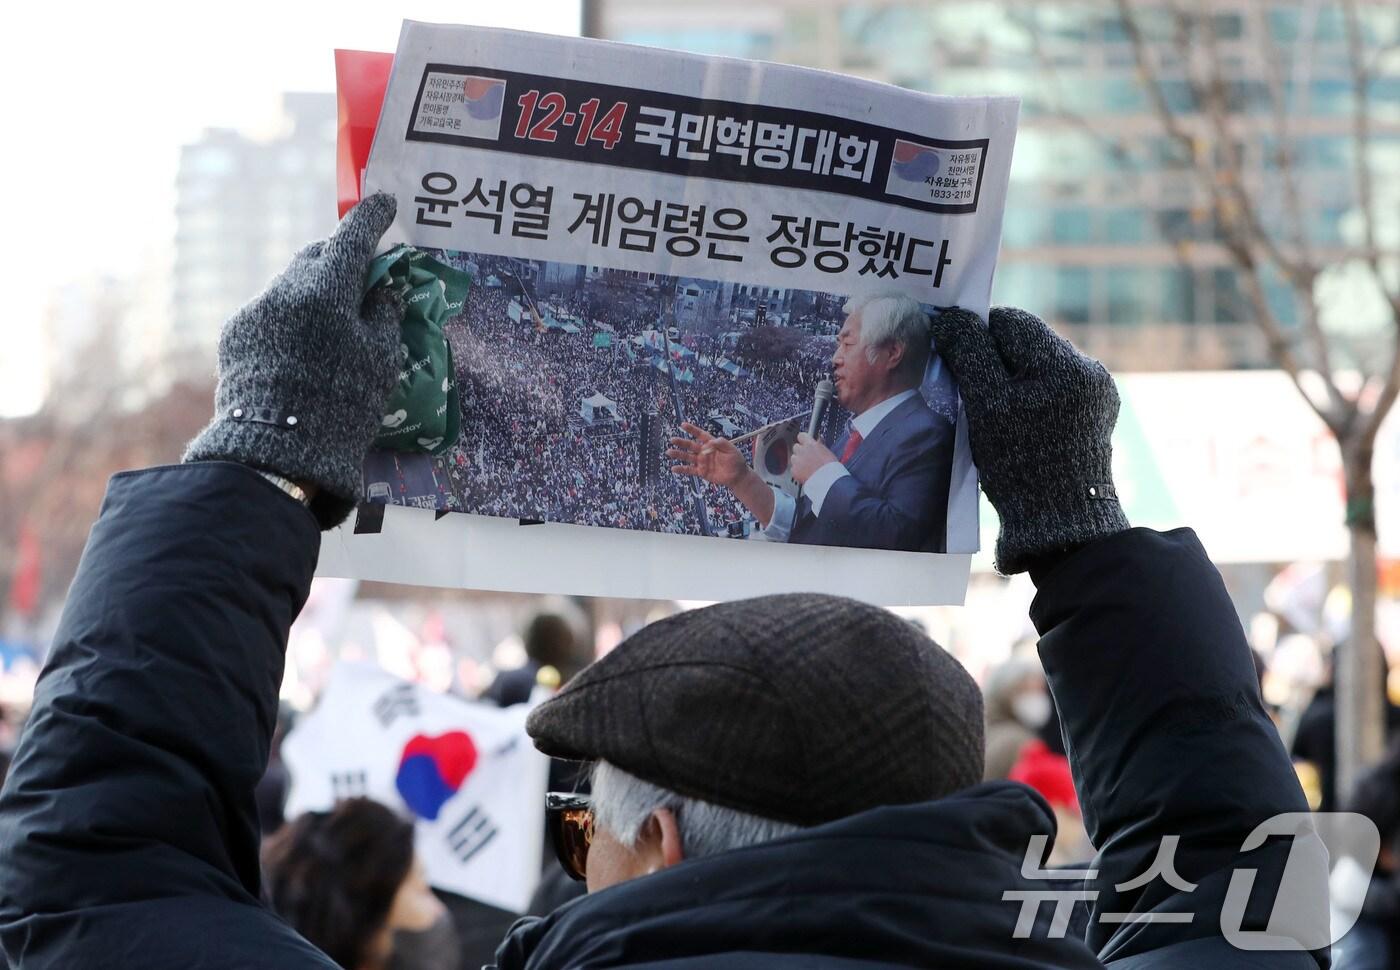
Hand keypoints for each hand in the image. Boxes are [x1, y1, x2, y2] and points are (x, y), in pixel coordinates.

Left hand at [183, 193, 404, 529]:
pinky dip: (289, 321)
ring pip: (290, 287)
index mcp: (326, 289)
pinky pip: (269, 314)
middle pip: (316, 257)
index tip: (384, 205)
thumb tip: (382, 288)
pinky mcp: (233, 335)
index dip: (371, 220)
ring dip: (312, 295)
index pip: (352, 238)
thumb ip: (384, 314)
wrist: (277, 451)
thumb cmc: (343, 404)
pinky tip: (300, 353)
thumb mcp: (381, 360)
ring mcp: (254, 311)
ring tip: (330, 327)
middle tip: (359, 277)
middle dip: (338, 259)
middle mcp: (285, 289)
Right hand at [667, 422, 749, 487]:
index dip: (692, 430)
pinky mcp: (701, 472)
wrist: (737, 476)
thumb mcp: (731, 449)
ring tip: (669, 452)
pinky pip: (689, 470)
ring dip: (678, 454)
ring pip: (687, 457)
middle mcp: (704, 452)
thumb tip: (710, 442)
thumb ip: (721, 443)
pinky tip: (674, 468)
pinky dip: (681, 469)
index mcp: (711, 443)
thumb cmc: (735, 460)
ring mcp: (702, 462)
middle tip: (673, 439)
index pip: (700, 435)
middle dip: (681, 442)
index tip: (683, 425)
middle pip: (690, 445)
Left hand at [789, 433, 837, 484]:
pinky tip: (805, 473)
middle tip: (807, 457)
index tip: (805, 442)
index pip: (801, 435)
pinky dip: (797, 470)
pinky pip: (793, 468)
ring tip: (807, 466)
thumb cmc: (830, 467)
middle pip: (796, 446)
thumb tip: (816, 442)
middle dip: (800, 451)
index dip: (803, 439)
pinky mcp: (794, 470)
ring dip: (798, 460)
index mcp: (810, 444)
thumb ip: (818, 445)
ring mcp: (797, 461)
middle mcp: (802, 451)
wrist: (827, 481)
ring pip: (793, 457)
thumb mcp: (827, 452)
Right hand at [930, 306, 1127, 573]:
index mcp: (1062, 361)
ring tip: (994, 413)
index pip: (1009, 321)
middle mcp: (1087, 370)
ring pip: (1039, 367)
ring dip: (1011, 379)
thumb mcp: (985, 405)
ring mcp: (1096, 394)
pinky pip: (1055, 391)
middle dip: (994, 358)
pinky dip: (1031, 400)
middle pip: (1026, 342)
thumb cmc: (1019, 463)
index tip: (952, 358)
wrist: (1062, 524)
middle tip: (968, 389)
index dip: (975, 334)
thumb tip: (951, 317)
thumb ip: (969, 353)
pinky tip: (1018, 426)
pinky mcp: (1096, 416)